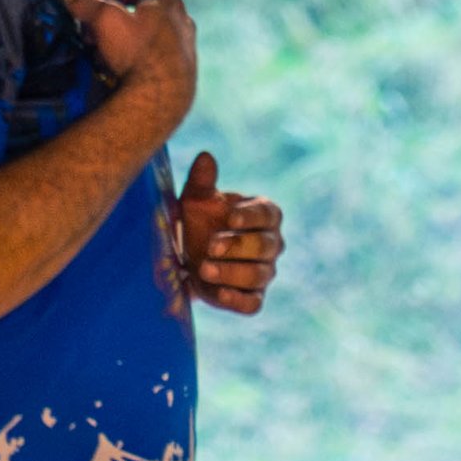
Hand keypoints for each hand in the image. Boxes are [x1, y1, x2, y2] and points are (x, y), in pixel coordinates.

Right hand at [63, 0, 197, 132]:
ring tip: (106, 55)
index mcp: (167, 1)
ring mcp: (188, 47)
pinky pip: (157, 59)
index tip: (91, 6)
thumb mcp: (104, 21)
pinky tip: (125, 71)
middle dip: (115, 22)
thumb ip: (86, 3)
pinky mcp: (187, 72)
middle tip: (94, 34)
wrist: (160, 101)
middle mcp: (183, 19)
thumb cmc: (134, 52)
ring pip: (149, 37)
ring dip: (127, 42)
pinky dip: (140, 60)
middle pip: (141, 14)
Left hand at [177, 150, 282, 314]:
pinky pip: (253, 304)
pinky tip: (220, 294)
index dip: (251, 216)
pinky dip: (238, 301)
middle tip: (210, 246)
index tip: (229, 217)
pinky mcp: (253, 297)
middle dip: (237, 247)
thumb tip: (205, 157)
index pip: (268, 214)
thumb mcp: (196, 199)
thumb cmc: (200, 219)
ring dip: (232, 273)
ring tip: (204, 269)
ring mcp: (264, 272)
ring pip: (258, 275)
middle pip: (265, 246)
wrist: (189, 255)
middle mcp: (271, 244)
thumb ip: (202, 181)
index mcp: (265, 214)